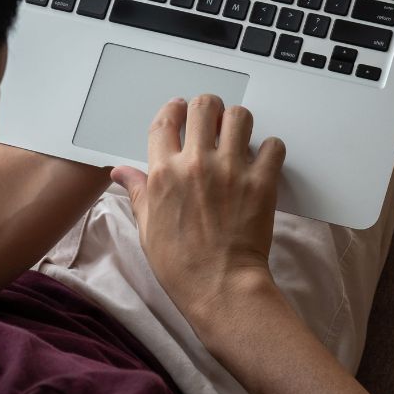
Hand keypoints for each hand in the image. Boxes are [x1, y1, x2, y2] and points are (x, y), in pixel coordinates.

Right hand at [111, 95, 286, 326]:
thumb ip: (138, 191)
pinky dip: (271, 149)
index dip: (173, 109)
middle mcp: (196, 164)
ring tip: (238, 136)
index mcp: (163, 173)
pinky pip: (273, 146)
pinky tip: (263, 160)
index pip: (165, 122)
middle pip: (204, 107)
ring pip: (240, 117)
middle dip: (209, 108)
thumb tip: (120, 172)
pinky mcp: (261, 182)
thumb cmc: (181, 264)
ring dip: (239, 123)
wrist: (219, 286)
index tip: (179, 108)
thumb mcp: (148, 227)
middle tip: (213, 120)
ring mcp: (231, 170)